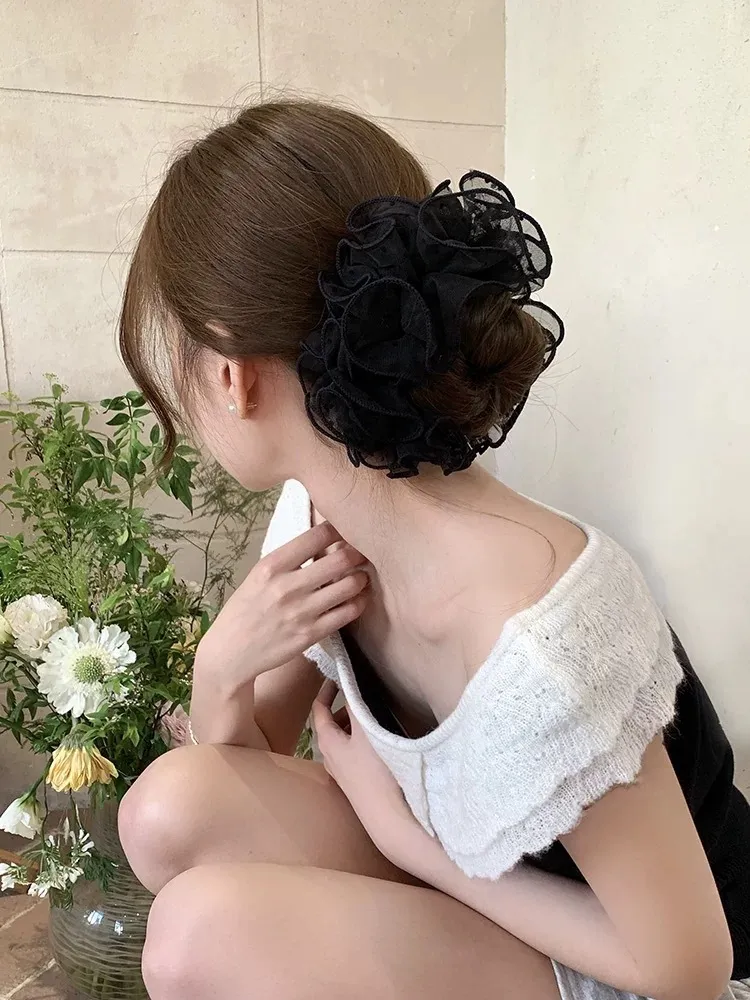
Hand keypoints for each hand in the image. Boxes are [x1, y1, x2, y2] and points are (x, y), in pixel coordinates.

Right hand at [196, 523, 368, 693]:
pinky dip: (359, 602)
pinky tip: (358, 598)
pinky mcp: (311, 634)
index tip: (346, 531)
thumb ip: (288, 561)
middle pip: (341, 559)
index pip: (316, 536)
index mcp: (272, 566)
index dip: (338, 530)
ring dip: (361, 578)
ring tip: (361, 576)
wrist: (230, 654)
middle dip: (358, 553)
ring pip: (350, 585)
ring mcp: (301, 612)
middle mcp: (287, 586)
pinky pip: (348, 613)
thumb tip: (323, 542)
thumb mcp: (258, 576)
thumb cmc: (245, 611)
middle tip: (363, 553)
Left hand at [312, 681, 430, 870]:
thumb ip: (356, 704)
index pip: (319, 710)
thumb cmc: (375, 771)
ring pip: (344, 741)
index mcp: (327, 742)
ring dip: (354, 726)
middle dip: (344, 709)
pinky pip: (355, 755)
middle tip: (360, 695)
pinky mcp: (358, 785)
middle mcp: (330, 758)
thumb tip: (348, 681)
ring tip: (373, 716)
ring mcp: (344, 774)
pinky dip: (363, 742)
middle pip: (332, 726)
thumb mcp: (365, 730)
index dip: (326, 690)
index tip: (336, 675)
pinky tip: (380, 743)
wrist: (389, 817)